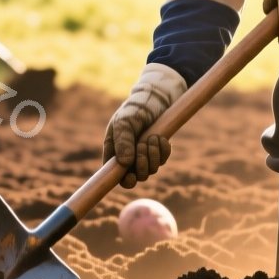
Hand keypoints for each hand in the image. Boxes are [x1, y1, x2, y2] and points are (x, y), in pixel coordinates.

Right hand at [103, 63, 186, 187]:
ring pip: (150, 170)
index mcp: (114, 152)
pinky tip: (161, 137)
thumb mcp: (125, 122)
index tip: (131, 176)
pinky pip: (162, 160)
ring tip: (153, 137)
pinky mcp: (158, 152)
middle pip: (136, 176)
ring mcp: (144, 156)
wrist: (154, 98)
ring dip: (153, 155)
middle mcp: (128, 157)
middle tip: (143, 145)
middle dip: (142, 164)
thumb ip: (123, 141)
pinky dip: (163, 150)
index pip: (116, 175)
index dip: (123, 180)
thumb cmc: (134, 109)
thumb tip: (124, 164)